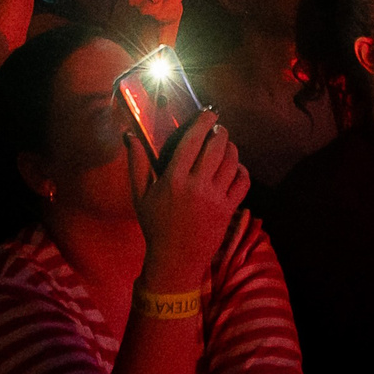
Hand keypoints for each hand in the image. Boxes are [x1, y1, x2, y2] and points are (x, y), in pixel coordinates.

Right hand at [126, 110, 246, 287]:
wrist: (175, 261)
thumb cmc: (156, 227)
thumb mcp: (140, 196)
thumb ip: (137, 164)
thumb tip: (130, 135)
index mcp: (173, 180)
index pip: (192, 141)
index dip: (203, 122)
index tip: (209, 112)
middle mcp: (196, 186)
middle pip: (217, 147)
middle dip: (220, 131)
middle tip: (218, 127)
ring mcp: (215, 199)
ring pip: (232, 162)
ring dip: (231, 147)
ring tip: (226, 144)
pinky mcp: (228, 210)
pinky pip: (243, 182)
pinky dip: (242, 170)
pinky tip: (234, 167)